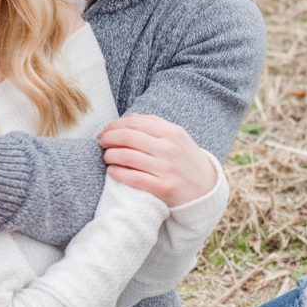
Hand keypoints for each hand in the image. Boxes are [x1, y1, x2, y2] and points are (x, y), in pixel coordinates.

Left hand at [97, 113, 216, 206]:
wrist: (206, 189)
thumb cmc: (184, 159)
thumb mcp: (176, 137)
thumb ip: (154, 125)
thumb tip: (128, 118)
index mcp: (172, 132)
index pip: (134, 123)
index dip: (113, 126)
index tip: (104, 131)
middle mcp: (169, 148)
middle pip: (127, 137)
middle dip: (108, 138)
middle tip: (100, 143)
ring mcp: (166, 168)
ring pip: (127, 157)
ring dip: (110, 156)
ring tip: (106, 157)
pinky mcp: (164, 188)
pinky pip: (133, 178)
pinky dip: (117, 173)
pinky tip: (112, 171)